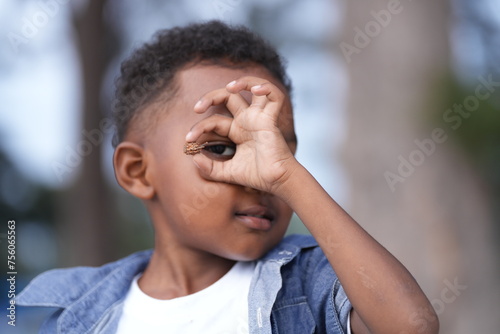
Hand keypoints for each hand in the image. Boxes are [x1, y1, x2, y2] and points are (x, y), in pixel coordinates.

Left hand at [185, 76, 296, 194]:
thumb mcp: (226, 172)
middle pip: (229, 96)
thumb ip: (209, 167)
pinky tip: (255, 89)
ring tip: (229, 87)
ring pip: (253, 87)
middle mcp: (247, 120)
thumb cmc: (256, 176)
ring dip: (242, 82)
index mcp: (237, 130)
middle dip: (210, 97)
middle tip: (197, 108)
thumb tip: (193, 157)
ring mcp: (259, 118)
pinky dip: (266, 87)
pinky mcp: (271, 120)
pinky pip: (274, 96)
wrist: (276, 182)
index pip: (215, 119)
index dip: (200, 127)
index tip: (189, 140)